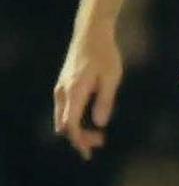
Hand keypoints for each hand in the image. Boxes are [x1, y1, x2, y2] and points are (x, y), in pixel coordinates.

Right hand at [53, 27, 123, 160]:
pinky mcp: (63, 85)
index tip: (90, 151)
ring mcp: (61, 88)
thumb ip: (105, 100)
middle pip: (64, 125)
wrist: (91, 34)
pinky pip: (65, 109)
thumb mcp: (111, 78)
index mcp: (74, 92)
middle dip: (79, 138)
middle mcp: (63, 92)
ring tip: (98, 135)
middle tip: (100, 143)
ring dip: (77, 129)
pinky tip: (89, 121)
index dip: (79, 140)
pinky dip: (74, 119)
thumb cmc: (104, 54)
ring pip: (63, 118)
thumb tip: (100, 123)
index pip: (71, 124)